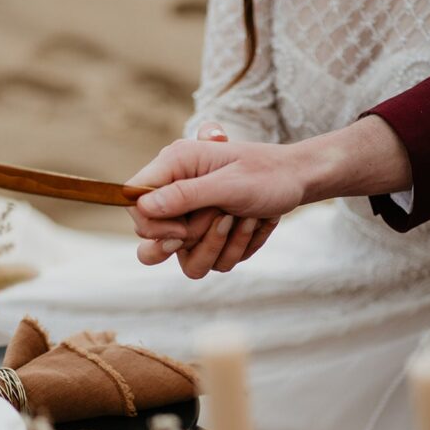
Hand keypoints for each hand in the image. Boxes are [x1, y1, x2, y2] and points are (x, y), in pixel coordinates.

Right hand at [127, 122, 302, 276]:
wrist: (295, 180)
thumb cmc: (265, 172)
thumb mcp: (229, 181)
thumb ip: (186, 194)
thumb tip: (144, 206)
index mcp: (173, 167)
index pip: (134, 202)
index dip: (152, 224)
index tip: (183, 231)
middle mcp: (176, 196)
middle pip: (150, 242)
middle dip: (187, 242)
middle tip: (219, 222)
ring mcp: (192, 223)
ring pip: (187, 261)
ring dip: (220, 246)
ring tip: (243, 217)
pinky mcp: (209, 240)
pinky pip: (213, 263)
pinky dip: (238, 248)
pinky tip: (254, 224)